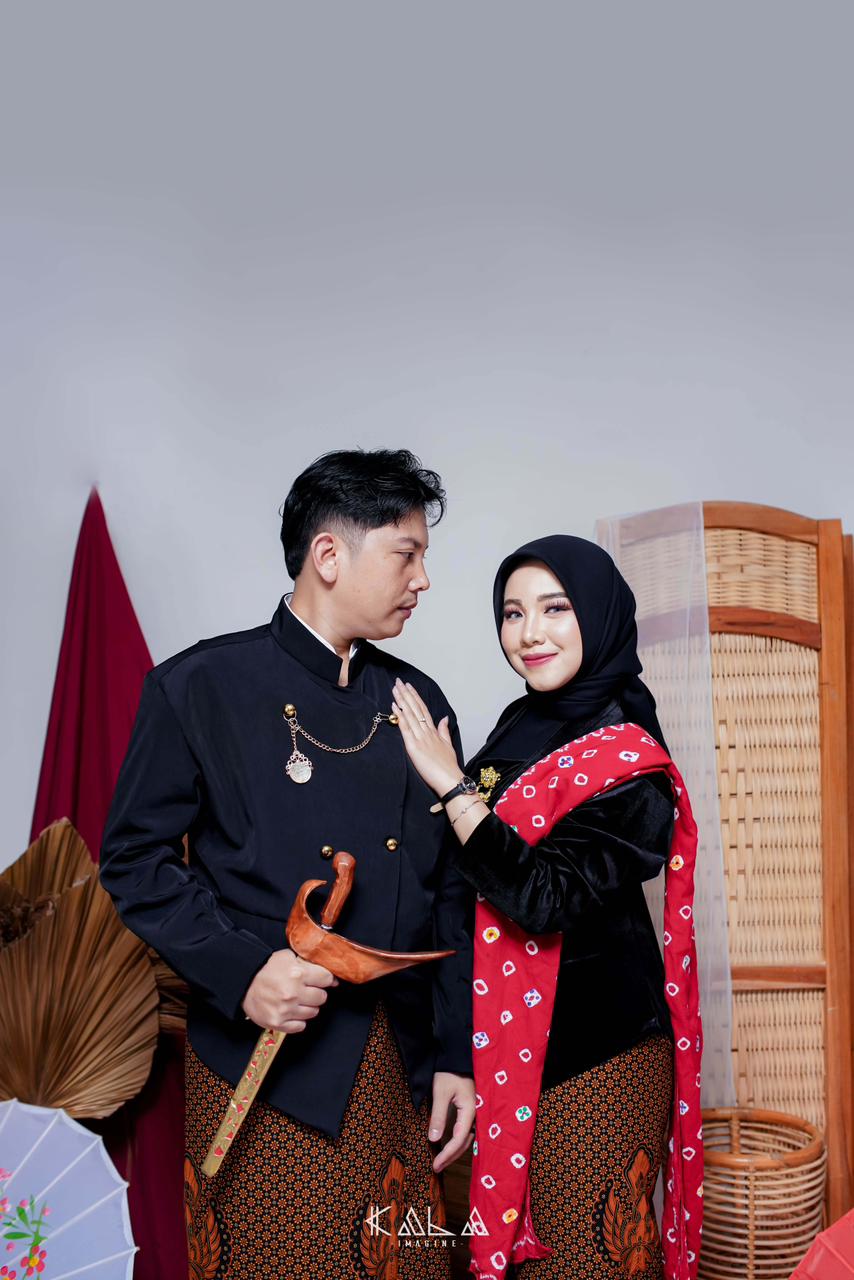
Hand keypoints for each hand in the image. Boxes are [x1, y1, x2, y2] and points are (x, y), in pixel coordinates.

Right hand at [241, 948, 337, 1032]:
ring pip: (313, 1012)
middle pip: (322, 997)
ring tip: (298, 1000)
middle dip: (317, 993)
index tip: (325, 980)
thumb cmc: (266, 971)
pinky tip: (292, 1011)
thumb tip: (325, 969)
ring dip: (308, 1006)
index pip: (327, 979)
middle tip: (308, 990)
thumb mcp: (286, 957)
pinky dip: (299, 1020)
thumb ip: (306, 961)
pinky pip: (301, 1026)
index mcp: (297, 974)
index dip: (327, 979)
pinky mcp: (279, 1023)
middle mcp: (293, 993)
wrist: (244, 985)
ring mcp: (286, 1010)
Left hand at [392, 679, 461, 797]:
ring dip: (401, 700)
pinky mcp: (414, 746)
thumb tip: (444, 718)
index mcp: (434, 731)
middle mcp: (427, 731)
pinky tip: (395, 706)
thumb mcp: (448, 745)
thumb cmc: (449, 767)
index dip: (415, 697)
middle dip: (406, 694)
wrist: (450, 779)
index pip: (423, 709)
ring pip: (410, 714)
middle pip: (415, 708)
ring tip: (395, 689)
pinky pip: (405, 728)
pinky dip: (400, 716)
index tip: (409, 687)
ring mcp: (420, 738)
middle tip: (398, 681)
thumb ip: (444, 731)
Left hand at [429, 1072, 476, 1172]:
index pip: (459, 1140)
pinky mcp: (471, 1111)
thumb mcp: (440, 1093)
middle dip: (451, 1156)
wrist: (457, 1058)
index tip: (435, 1165)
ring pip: (467, 1138)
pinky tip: (450, 1146)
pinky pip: (467, 1131)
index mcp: (470, 1111)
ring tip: (441, 1160)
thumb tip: (433, 1140)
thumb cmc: (449, 1073)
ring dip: (455, 1151)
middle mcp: (476, 1115)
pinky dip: (458, 1141)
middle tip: (436, 1167)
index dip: (447, 1154)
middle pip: (465, 1142)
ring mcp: (475, 1113)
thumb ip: (438, 1116)